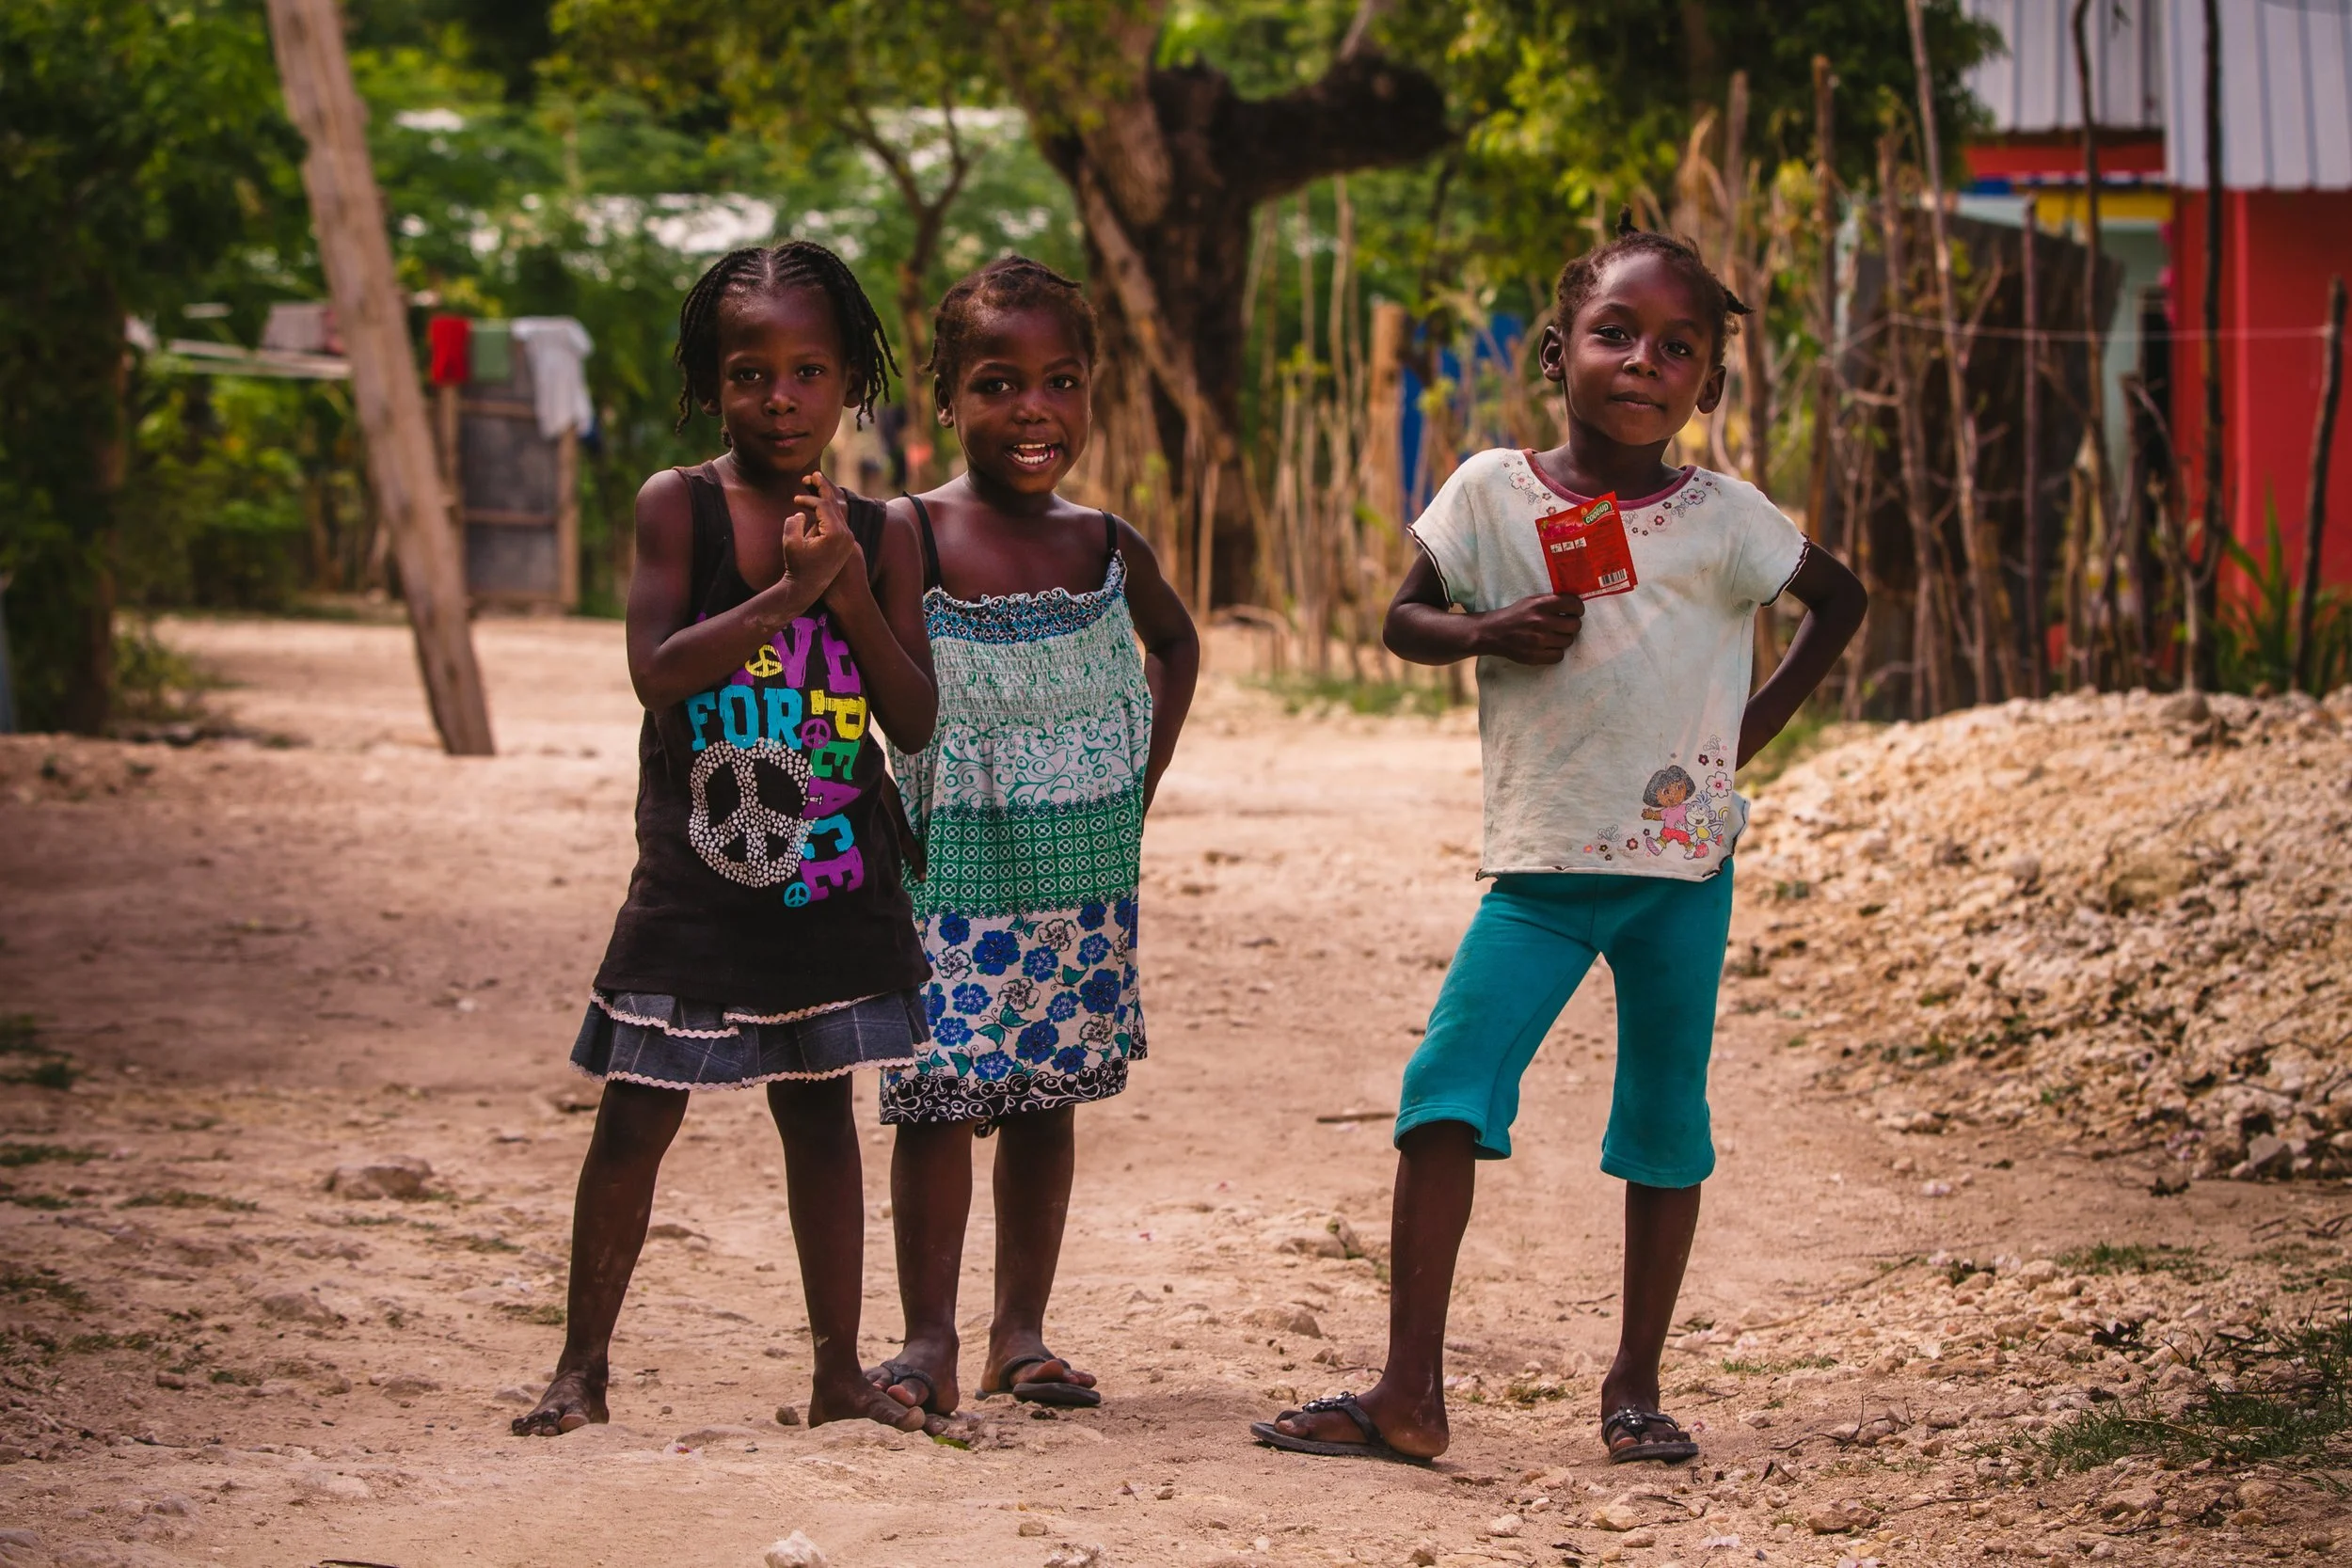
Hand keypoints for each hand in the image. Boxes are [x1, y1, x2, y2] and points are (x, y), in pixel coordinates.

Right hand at [782, 470, 859, 591]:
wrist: (808, 590)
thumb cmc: (797, 568)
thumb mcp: (790, 543)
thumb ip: (793, 523)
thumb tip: (801, 513)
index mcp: (835, 533)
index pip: (823, 506)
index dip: (808, 499)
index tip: (795, 500)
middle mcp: (846, 535)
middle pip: (835, 504)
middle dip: (822, 489)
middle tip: (814, 474)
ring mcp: (848, 540)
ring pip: (838, 512)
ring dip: (825, 499)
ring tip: (816, 485)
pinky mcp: (846, 544)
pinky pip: (838, 521)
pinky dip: (829, 511)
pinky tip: (820, 505)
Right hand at [1470, 592, 1583, 664]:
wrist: (1493, 633)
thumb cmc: (1515, 615)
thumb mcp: (1531, 601)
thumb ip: (1551, 601)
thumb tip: (1575, 604)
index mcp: (1540, 605)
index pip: (1573, 604)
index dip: (1578, 608)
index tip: (1576, 611)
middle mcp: (1541, 622)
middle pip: (1575, 625)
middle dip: (1572, 624)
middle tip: (1565, 625)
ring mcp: (1538, 641)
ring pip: (1568, 641)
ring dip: (1564, 639)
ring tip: (1554, 636)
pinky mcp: (1535, 656)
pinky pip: (1559, 656)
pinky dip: (1556, 652)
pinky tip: (1549, 647)